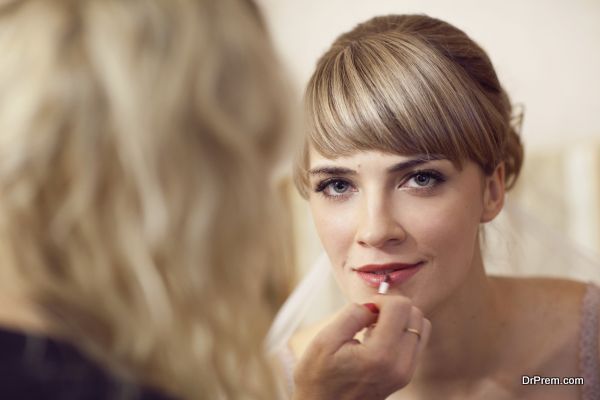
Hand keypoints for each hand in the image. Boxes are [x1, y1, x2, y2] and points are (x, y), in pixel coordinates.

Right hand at [292, 295, 430, 399]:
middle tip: (369, 317)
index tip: (365, 309)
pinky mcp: (405, 376)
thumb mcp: (324, 340)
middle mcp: (399, 365)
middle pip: (415, 314)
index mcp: (380, 355)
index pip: (400, 307)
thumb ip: (352, 315)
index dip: (381, 299)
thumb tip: (373, 305)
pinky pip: (416, 341)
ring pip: (421, 326)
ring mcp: (405, 373)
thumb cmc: (318, 377)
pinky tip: (378, 339)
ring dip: (400, 319)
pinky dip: (401, 332)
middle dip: (393, 308)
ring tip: (374, 328)